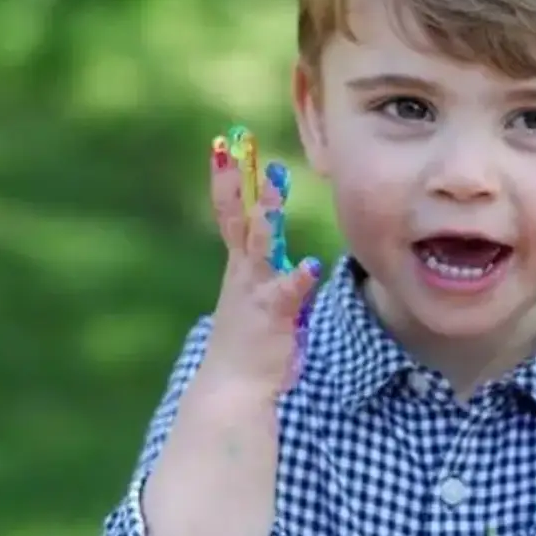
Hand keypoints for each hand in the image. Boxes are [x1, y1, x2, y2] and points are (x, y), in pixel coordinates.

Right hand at [202, 141, 320, 400]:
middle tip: (235, 143)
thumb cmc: (250, 349)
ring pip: (259, 243)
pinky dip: (297, 279)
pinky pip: (287, 292)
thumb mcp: (258, 305)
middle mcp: (243, 273)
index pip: (231, 215)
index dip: (228, 180)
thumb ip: (274, 280)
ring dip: (267, 212)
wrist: (232, 391)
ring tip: (276, 182)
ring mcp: (255, 291)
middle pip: (237, 216)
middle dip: (236, 179)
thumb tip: (295, 265)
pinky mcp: (272, 315)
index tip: (223, 146)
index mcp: (240, 269)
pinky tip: (312, 266)